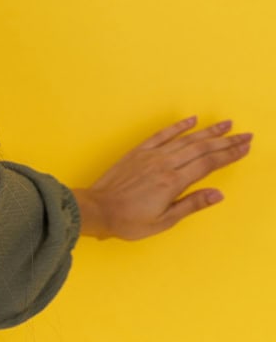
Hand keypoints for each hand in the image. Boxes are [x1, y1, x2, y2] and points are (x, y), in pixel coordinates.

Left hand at [72, 116, 251, 239]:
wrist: (96, 210)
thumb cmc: (129, 220)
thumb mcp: (164, 221)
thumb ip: (191, 204)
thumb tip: (218, 194)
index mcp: (173, 182)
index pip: (208, 164)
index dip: (229, 155)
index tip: (245, 147)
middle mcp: (164, 164)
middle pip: (201, 148)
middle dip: (225, 141)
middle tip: (245, 134)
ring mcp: (150, 156)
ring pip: (185, 139)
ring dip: (207, 131)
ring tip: (226, 124)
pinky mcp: (137, 152)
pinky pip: (161, 135)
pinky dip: (177, 127)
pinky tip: (191, 120)